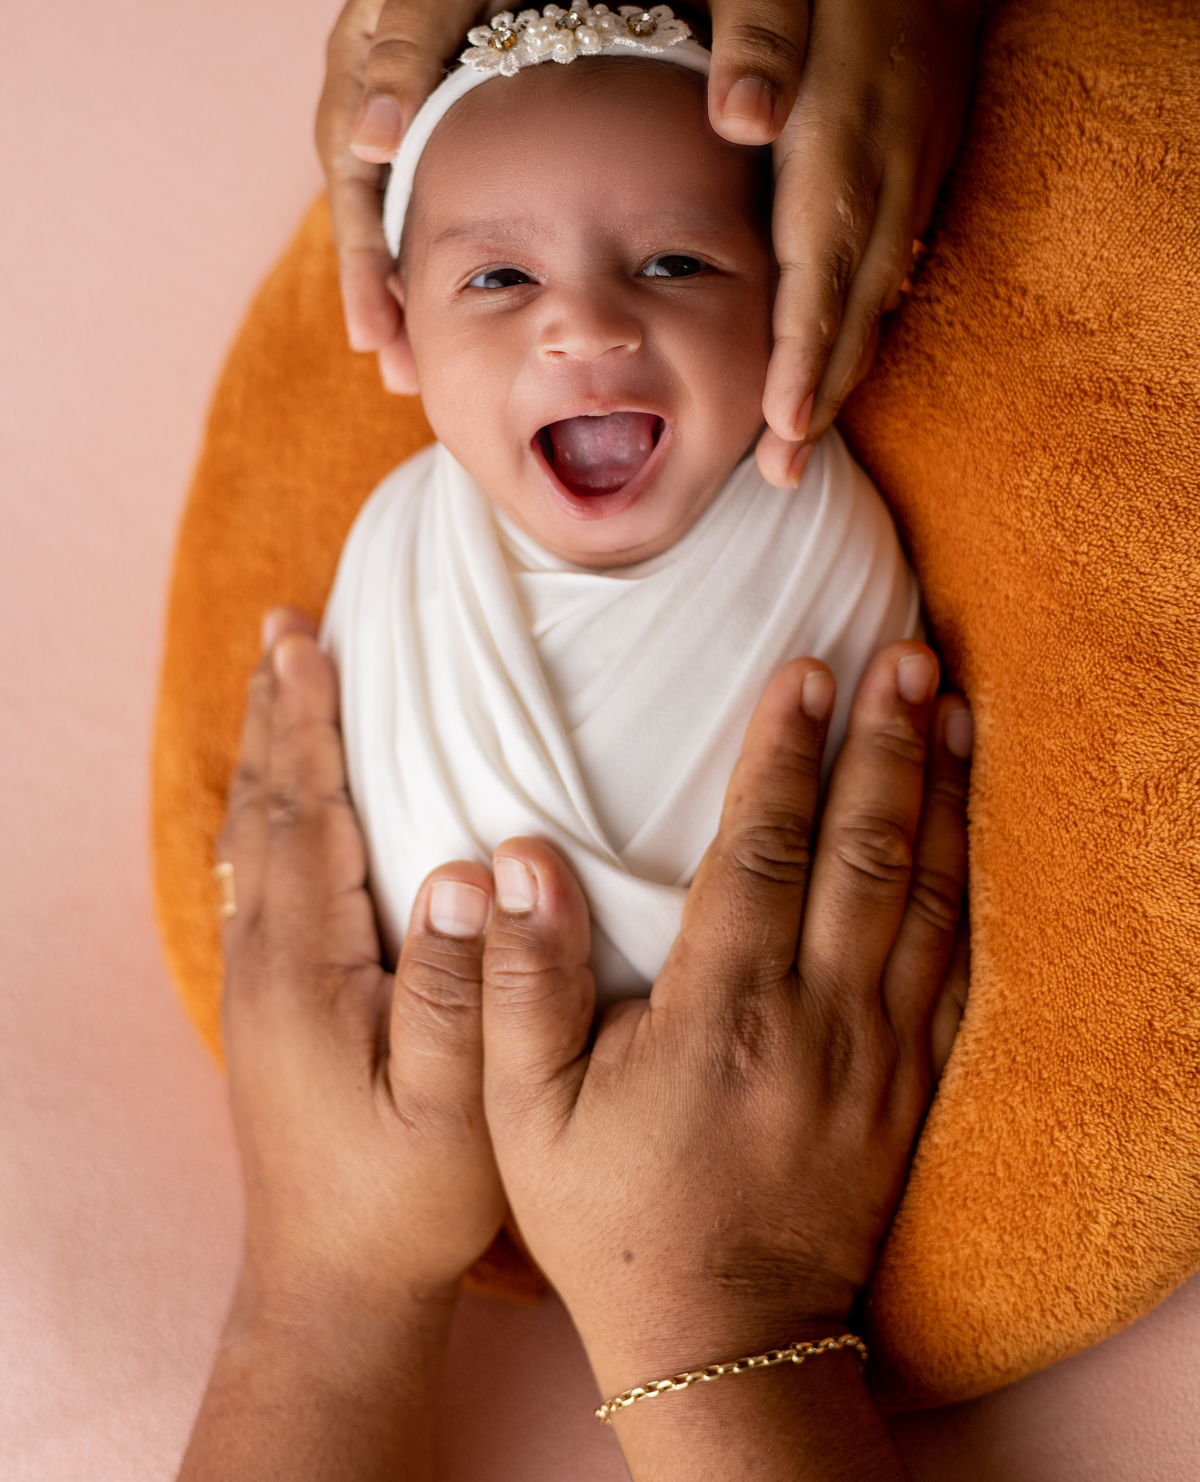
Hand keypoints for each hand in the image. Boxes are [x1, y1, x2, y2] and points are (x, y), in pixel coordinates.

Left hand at [180, 610, 504, 1479]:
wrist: (332, 1282)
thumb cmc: (407, 1199)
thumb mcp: (452, 1107)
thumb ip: (458, 989)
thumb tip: (469, 869)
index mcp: (306, 968)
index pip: (306, 814)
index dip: (311, 722)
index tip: (309, 638)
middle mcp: (266, 960)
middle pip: (269, 805)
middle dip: (279, 710)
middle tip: (284, 625)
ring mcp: (260, 981)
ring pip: (258, 835)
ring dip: (269, 748)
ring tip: (279, 680)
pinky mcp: (271, 1002)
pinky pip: (260, 872)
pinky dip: (270, 806)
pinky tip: (280, 795)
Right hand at [316, 0, 660, 387]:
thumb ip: (406, 52)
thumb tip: (365, 142)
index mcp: (362, 80)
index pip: (354, 198)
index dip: (363, 274)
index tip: (379, 343)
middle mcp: (398, 112)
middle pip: (386, 229)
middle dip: (394, 308)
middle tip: (413, 387)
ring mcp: (453, 125)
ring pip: (438, 228)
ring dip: (446, 296)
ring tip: (464, 370)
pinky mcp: (510, 131)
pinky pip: (494, 208)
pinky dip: (497, 258)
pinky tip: (523, 305)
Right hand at [481, 643, 970, 1402]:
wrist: (724, 1339)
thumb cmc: (609, 1219)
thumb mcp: (524, 1114)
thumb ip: (518, 982)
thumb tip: (517, 859)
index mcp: (721, 1011)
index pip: (763, 850)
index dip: (784, 753)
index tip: (805, 669)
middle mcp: (814, 1018)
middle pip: (865, 851)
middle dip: (886, 741)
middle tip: (905, 648)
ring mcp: (875, 1052)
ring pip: (924, 895)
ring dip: (938, 793)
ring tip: (948, 706)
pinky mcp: (908, 1084)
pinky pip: (952, 965)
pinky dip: (964, 883)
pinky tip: (964, 826)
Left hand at [706, 0, 983, 483]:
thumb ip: (754, 38)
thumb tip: (740, 120)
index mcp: (837, 128)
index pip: (818, 256)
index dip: (802, 343)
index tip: (781, 418)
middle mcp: (882, 167)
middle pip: (852, 300)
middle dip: (818, 391)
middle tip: (780, 474)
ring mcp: (909, 175)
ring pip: (876, 294)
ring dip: (841, 373)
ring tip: (798, 447)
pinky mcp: (916, 174)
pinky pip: (888, 268)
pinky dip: (860, 328)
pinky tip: (831, 372)